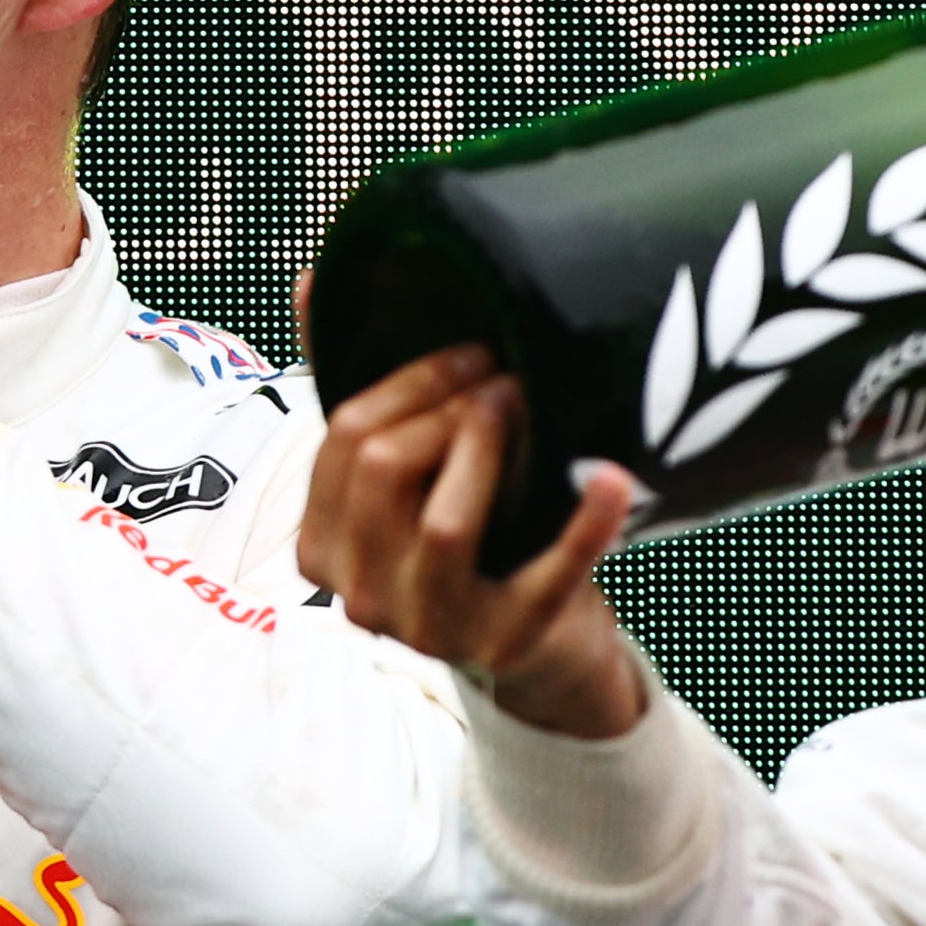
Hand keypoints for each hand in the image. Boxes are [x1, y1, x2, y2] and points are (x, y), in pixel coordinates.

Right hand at [296, 298, 648, 740]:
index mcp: (322, 548)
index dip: (410, 382)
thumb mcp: (403, 474)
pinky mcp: (507, 644)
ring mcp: (430, 630)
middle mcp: (361, 597)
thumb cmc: (468, 537)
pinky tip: (615, 477)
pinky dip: (586, 523)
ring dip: (493, 446)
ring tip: (530, 406)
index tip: (469, 357)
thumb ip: (357, 390)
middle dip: (448, 404)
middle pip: (385, 467)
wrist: (540, 644)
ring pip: (446, 522)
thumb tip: (310, 280)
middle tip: (504, 380)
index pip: (344, 439)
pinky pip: (548, 574)